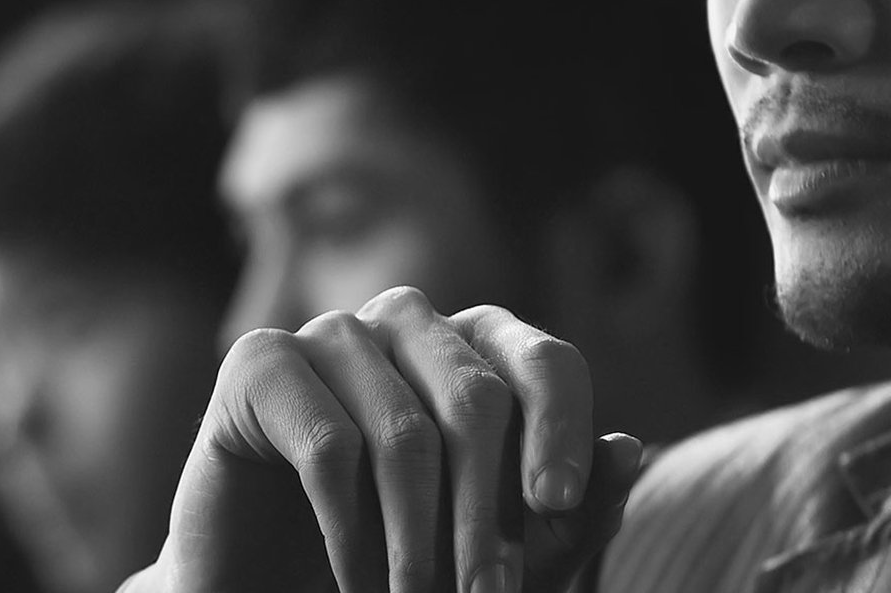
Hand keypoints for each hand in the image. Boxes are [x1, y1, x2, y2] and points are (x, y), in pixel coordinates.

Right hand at [119, 287, 644, 592]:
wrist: (266, 577)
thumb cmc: (392, 557)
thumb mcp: (497, 553)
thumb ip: (565, 514)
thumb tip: (632, 450)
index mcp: (478, 347)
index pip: (545, 364)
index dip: (562, 431)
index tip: (559, 507)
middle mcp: (408, 322)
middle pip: (477, 399)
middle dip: (488, 518)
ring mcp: (331, 333)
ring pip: (403, 431)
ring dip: (417, 540)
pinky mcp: (258, 364)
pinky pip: (326, 444)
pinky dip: (351, 531)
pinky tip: (355, 582)